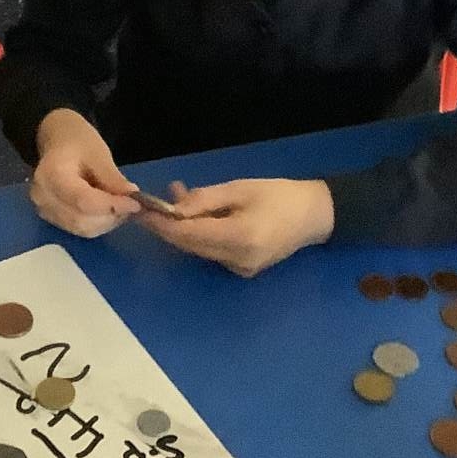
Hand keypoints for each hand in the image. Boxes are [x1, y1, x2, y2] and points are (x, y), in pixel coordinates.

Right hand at [29, 108, 140, 238]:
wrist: (58, 142)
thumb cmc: (77, 142)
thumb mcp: (98, 154)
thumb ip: (112, 178)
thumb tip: (131, 197)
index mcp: (51, 174)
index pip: (83, 200)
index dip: (111, 206)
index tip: (135, 204)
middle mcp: (43, 197)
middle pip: (81, 219)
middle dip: (111, 216)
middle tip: (131, 205)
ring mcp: (44, 210)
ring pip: (82, 228)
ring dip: (107, 222)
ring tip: (120, 206)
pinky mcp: (51, 218)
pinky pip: (79, 229)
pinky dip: (98, 224)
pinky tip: (108, 211)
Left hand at [139, 176, 334, 276]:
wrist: (316, 215)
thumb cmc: (280, 195)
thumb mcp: (240, 188)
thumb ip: (205, 199)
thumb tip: (172, 208)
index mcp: (240, 238)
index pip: (188, 235)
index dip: (161, 225)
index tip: (140, 211)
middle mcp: (237, 260)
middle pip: (190, 246)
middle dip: (168, 225)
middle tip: (150, 203)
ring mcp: (241, 269)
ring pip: (199, 249)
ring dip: (184, 227)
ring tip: (178, 196)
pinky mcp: (243, 269)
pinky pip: (212, 251)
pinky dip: (201, 233)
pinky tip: (198, 213)